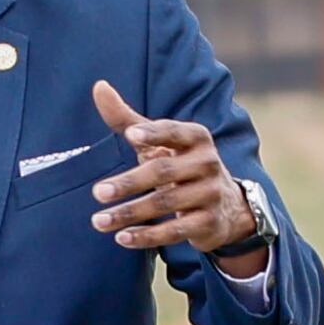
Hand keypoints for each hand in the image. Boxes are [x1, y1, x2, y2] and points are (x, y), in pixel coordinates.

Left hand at [89, 80, 261, 274]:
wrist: (226, 206)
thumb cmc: (180, 165)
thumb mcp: (159, 142)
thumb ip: (128, 119)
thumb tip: (98, 87)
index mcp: (196, 137)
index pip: (174, 131)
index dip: (153, 133)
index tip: (130, 135)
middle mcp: (207, 163)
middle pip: (163, 172)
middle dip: (129, 183)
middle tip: (97, 192)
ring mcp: (211, 193)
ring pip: (166, 203)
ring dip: (130, 213)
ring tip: (99, 220)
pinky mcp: (209, 223)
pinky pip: (176, 230)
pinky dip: (148, 235)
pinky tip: (122, 237)